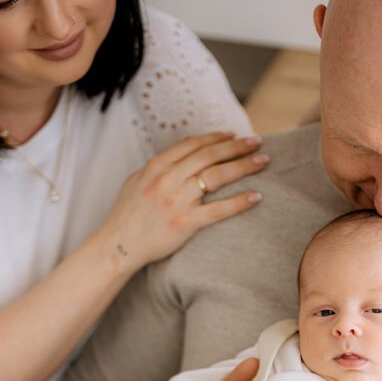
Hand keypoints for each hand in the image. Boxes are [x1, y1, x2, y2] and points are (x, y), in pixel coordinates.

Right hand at [98, 132, 267, 273]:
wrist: (119, 245)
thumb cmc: (128, 214)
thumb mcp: (137, 180)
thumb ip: (160, 165)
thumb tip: (184, 150)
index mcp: (157, 166)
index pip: (193, 144)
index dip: (216, 137)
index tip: (233, 135)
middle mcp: (168, 179)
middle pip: (210, 155)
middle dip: (236, 146)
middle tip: (257, 142)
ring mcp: (178, 201)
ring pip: (217, 176)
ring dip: (243, 166)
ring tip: (262, 161)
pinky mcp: (186, 223)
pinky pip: (219, 210)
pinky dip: (240, 202)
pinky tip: (256, 197)